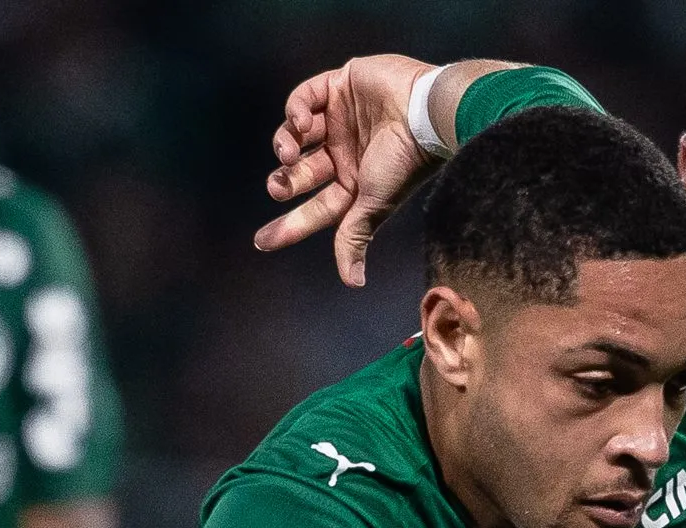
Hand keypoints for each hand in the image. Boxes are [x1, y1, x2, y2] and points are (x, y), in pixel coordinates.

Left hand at [256, 54, 441, 285]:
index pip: (316, 208)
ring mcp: (340, 118)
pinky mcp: (338, 85)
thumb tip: (352, 283)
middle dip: (284, 182)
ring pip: (296, 134)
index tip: (261, 241)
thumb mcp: (374, 203)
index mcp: (355, 183)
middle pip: (302, 172)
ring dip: (285, 145)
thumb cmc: (403, 161)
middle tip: (277, 187)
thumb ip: (355, 236)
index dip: (289, 225)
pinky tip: (302, 122)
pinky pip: (304, 97)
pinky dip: (296, 111)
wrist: (424, 112)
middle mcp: (345, 152)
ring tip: (290, 152)